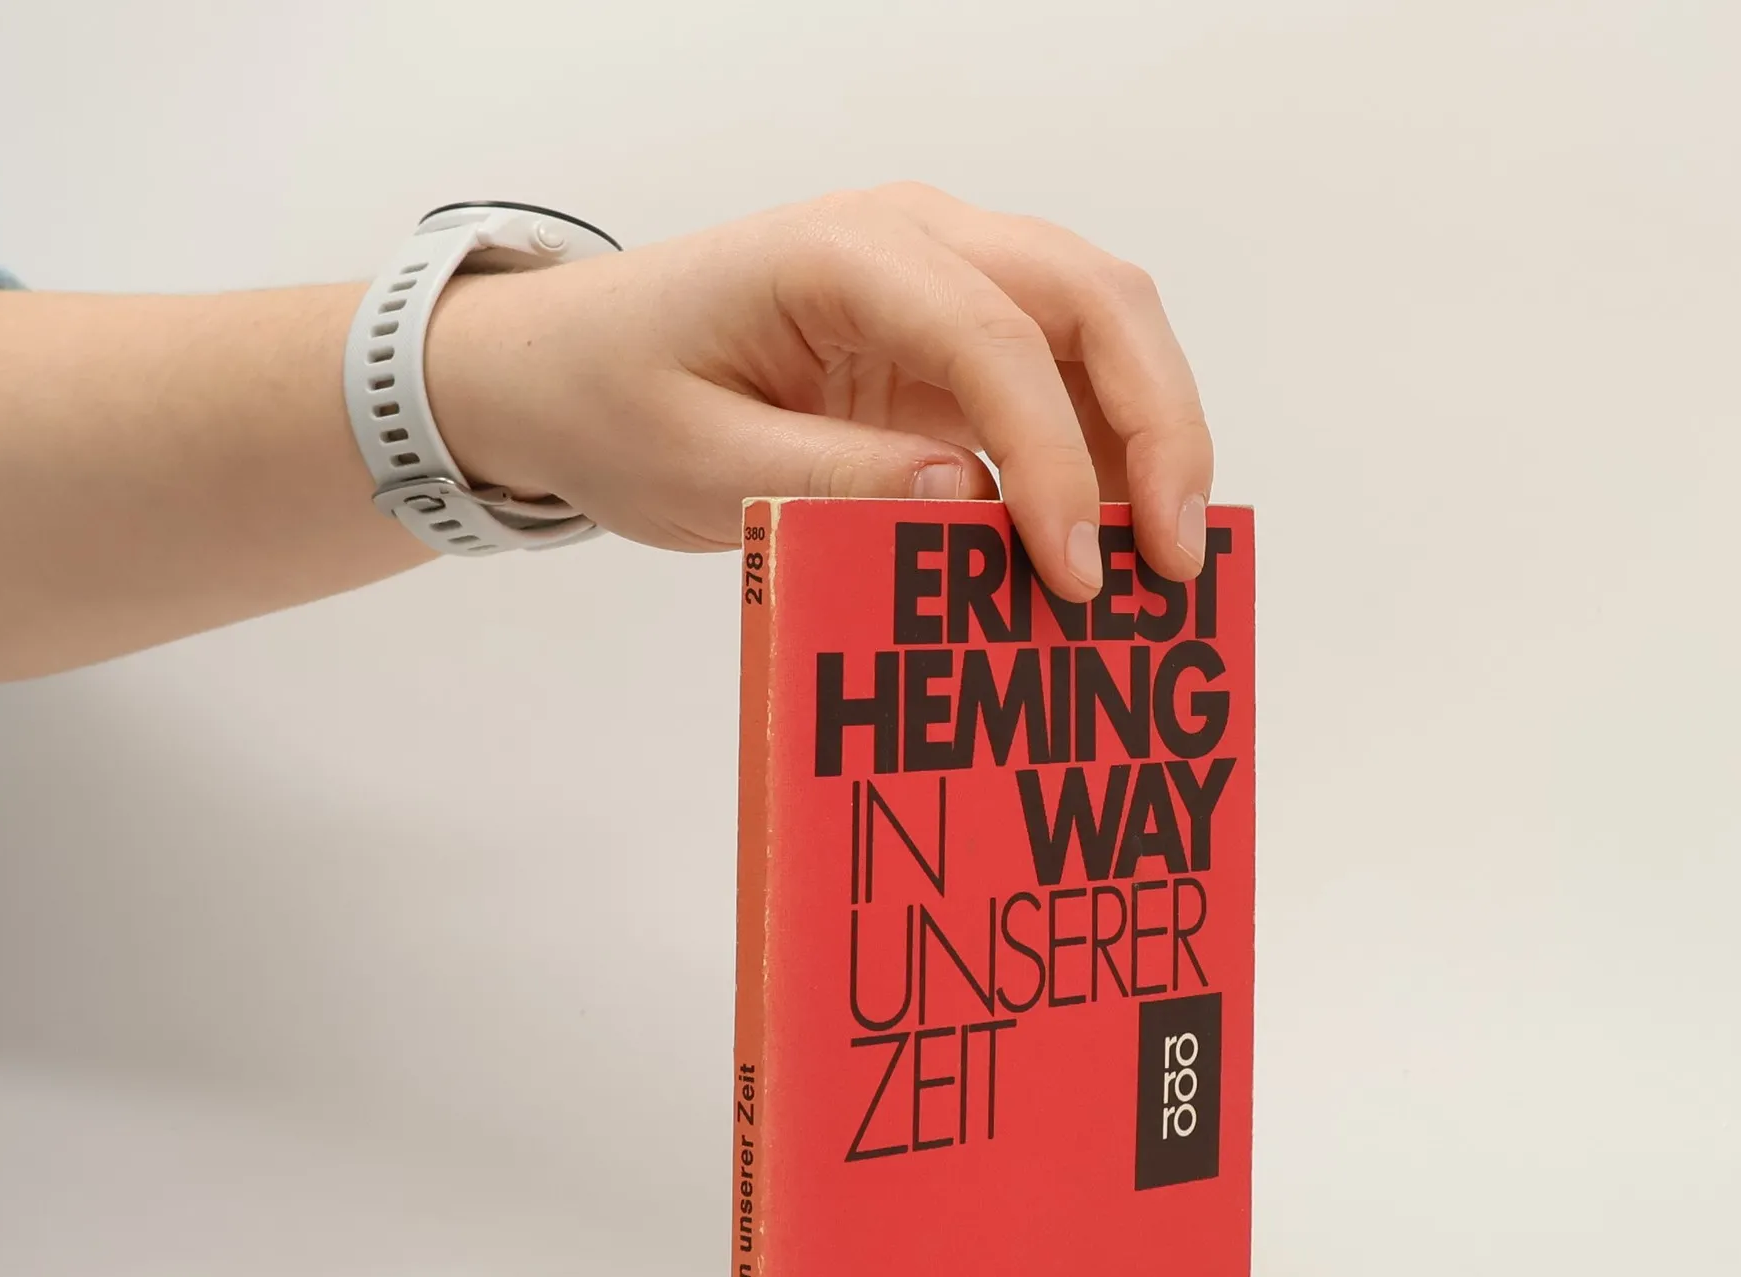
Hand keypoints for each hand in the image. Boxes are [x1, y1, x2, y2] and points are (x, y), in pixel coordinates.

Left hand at [426, 184, 1212, 596]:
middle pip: (1094, 298)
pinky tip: (1107, 532)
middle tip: (1178, 559)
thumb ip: (829, 481)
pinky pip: (1055, 373)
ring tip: (1165, 560)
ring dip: (1149, 434)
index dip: (1057, 457)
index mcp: (844, 252)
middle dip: (1159, 425)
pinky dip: (1099, 446)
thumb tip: (969, 504)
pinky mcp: (943, 335)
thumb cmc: (616, 402)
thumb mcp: (699, 464)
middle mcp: (913, 240)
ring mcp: (938, 278)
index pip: (997, 337)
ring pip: (1098, 326)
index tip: (1073, 572)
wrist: (563, 367)